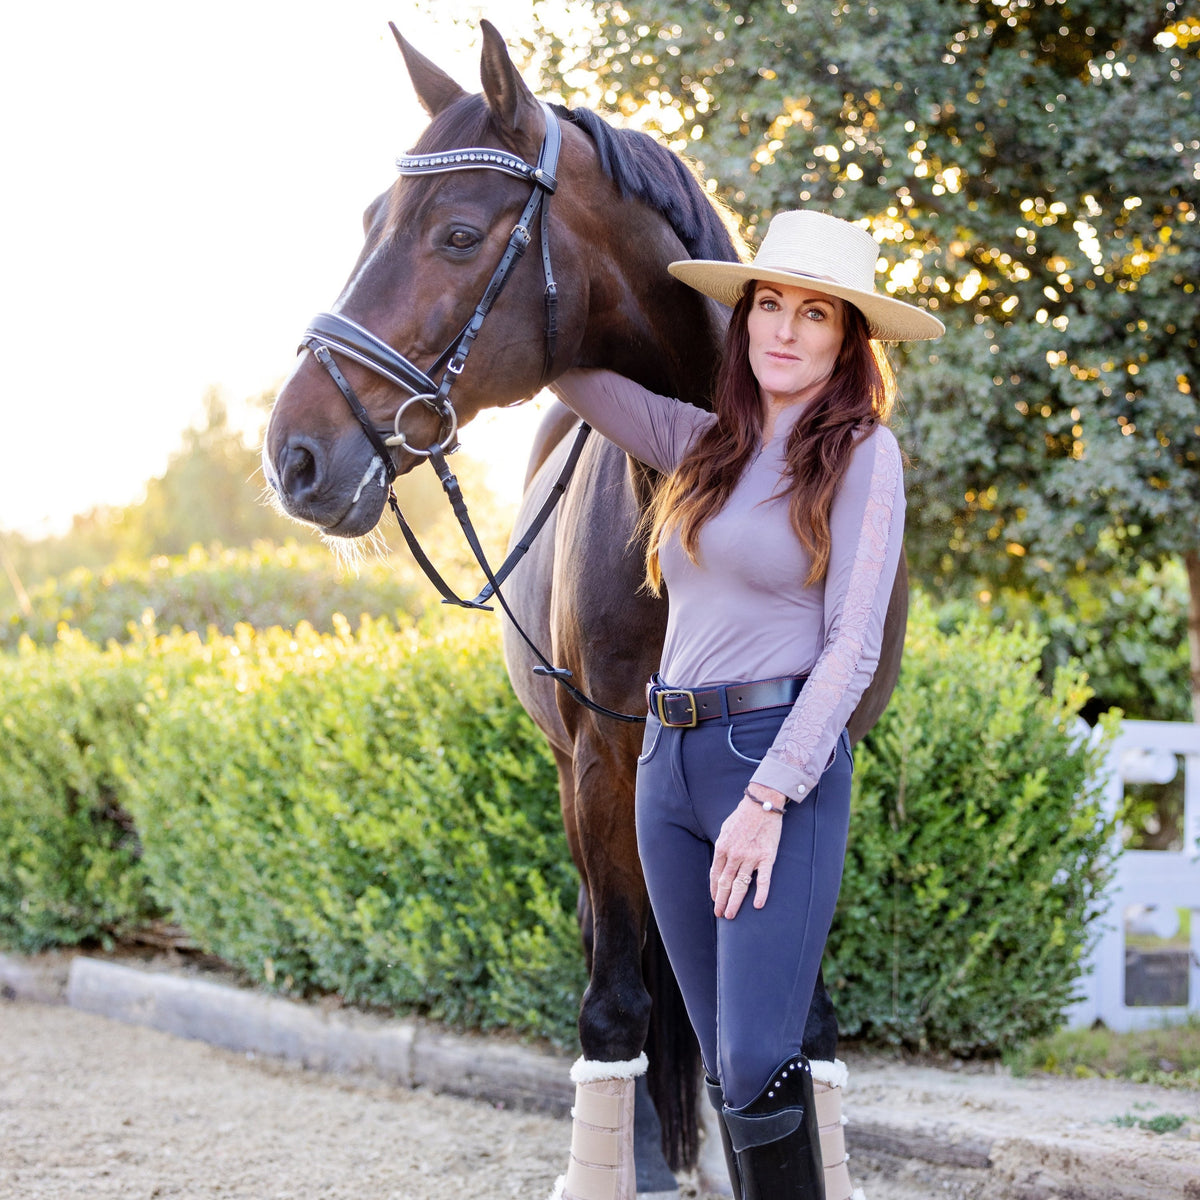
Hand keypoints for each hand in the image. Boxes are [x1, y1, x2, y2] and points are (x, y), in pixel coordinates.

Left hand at [709, 790, 785, 918]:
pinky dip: (761, 893)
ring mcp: (750, 857)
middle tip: (720, 915)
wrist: (763, 803)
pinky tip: (757, 905)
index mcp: (722, 847)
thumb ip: (722, 845)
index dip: (714, 889)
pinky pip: (763, 879)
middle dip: (721, 901)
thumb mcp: (725, 828)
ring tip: (731, 916)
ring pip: (740, 885)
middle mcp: (734, 854)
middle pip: (725, 883)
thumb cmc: (743, 815)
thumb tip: (720, 860)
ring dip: (735, 902)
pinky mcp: (767, 857)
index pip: (715, 874)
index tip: (715, 899)